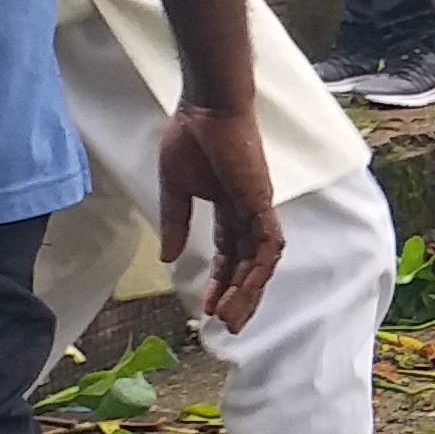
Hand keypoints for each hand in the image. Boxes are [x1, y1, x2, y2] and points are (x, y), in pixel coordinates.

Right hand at [154, 101, 284, 330]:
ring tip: (230, 318)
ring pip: (260, 262)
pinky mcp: (262, 202)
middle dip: (238, 297)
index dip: (218, 282)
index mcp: (228, 209)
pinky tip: (243, 291)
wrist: (206, 107)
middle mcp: (248, 213)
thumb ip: (175, 223)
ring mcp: (258, 209)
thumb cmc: (190, 137)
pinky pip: (267, 244)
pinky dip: (258, 270)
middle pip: (248, 265)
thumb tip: (166, 257)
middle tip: (226, 326)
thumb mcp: (175, 189)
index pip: (227, 255)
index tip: (206, 308)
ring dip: (247, 291)